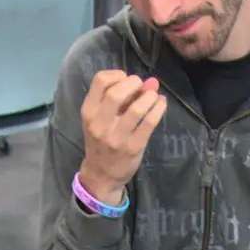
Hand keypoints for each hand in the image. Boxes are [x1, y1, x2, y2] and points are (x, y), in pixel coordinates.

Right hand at [79, 70, 166, 206]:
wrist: (101, 175)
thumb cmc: (101, 142)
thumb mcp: (101, 119)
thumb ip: (122, 99)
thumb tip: (151, 82)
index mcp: (89, 112)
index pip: (100, 81)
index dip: (117, 74)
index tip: (126, 80)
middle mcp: (100, 124)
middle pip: (116, 92)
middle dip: (134, 83)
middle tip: (141, 86)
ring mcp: (116, 137)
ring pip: (136, 108)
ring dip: (149, 96)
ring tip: (153, 96)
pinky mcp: (133, 147)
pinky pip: (149, 123)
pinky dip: (158, 109)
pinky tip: (161, 104)